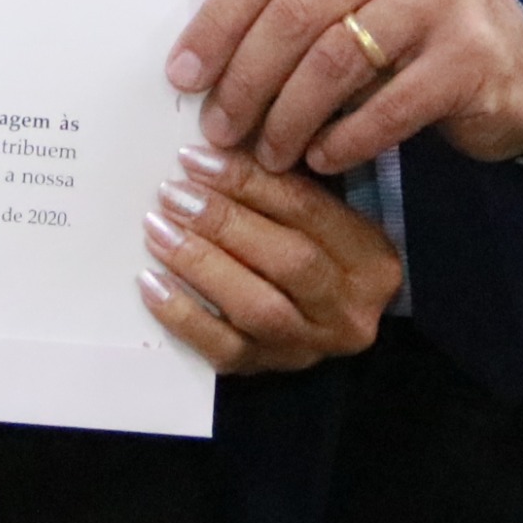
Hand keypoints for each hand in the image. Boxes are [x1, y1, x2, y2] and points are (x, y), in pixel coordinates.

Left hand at [137, 147, 401, 373]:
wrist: (326, 317)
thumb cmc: (315, 248)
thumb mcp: (320, 212)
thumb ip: (280, 184)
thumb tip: (211, 152)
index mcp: (370, 258)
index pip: (308, 210)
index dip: (248, 181)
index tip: (196, 158)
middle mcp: (349, 308)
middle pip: (287, 260)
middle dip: (223, 221)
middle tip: (173, 193)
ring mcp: (311, 346)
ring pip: (257, 307)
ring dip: (201, 264)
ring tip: (158, 229)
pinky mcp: (271, 370)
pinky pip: (224, 350)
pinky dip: (183, 315)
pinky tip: (152, 282)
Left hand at [167, 0, 522, 177]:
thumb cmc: (414, 25)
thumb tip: (195, 54)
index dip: (217, 23)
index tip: (184, 75)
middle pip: (295, 12)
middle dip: (246, 78)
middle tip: (220, 128)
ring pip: (334, 60)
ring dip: (289, 117)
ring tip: (269, 153)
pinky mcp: (471, 53)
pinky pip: (388, 106)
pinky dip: (346, 139)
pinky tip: (324, 159)